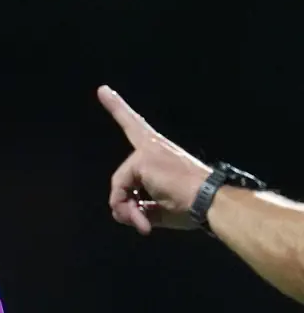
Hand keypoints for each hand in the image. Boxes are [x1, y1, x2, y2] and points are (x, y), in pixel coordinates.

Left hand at [97, 85, 212, 233]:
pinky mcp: (142, 160)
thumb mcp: (161, 208)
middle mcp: (152, 146)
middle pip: (123, 173)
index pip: (134, 126)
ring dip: (128, 210)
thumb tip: (120, 213)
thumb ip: (140, 207)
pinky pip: (120, 191)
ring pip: (120, 187)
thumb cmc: (192, 205)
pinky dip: (128, 210)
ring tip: (145, 223)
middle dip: (125, 203)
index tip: (102, 89)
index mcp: (159, 153)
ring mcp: (146, 151)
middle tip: (140, 219)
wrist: (211, 202)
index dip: (118, 107)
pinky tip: (145, 221)